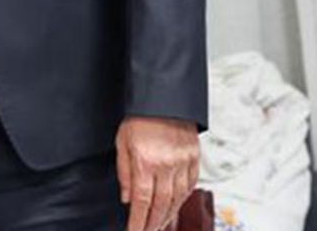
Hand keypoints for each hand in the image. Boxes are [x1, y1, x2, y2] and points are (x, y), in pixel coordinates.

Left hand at [117, 116, 200, 230]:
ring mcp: (183, 162)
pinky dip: (183, 199)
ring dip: (169, 216)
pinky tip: (176, 206)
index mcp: (146, 161)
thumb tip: (126, 198)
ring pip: (178, 198)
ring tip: (160, 225)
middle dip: (153, 223)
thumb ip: (124, 172)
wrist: (164, 98)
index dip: (138, 221)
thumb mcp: (122, 142)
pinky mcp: (194, 158)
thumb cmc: (141, 117)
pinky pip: (190, 185)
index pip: (141, 201)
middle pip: (161, 204)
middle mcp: (167, 165)